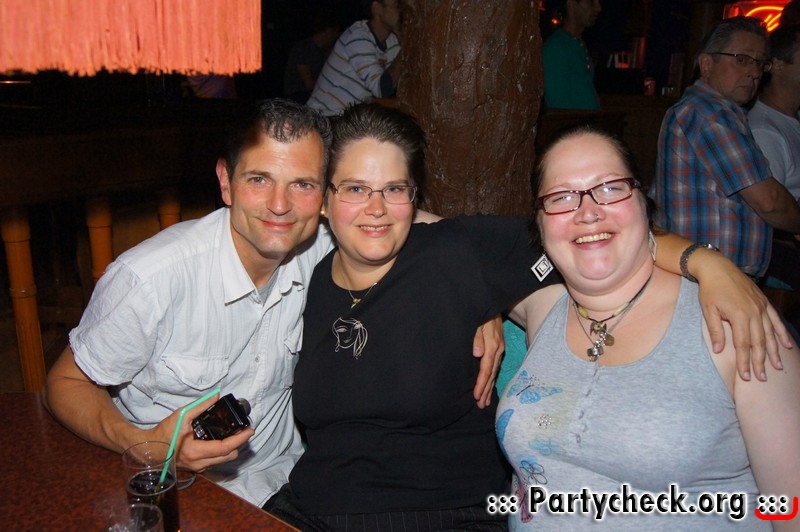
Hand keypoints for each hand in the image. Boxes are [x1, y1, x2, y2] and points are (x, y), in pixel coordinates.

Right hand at [144, 394, 254, 472]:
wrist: (149, 450)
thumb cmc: (163, 433)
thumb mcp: (181, 415)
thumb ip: (200, 406)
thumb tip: (216, 396)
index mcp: (196, 451)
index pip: (225, 447)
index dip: (240, 439)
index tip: (250, 430)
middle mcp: (199, 463)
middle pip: (229, 456)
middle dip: (239, 443)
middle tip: (243, 429)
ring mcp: (198, 467)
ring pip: (223, 460)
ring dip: (232, 447)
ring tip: (235, 433)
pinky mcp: (197, 467)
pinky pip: (216, 460)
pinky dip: (223, 451)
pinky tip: (222, 438)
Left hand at [472, 315, 504, 407]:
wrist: (492, 302)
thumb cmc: (482, 313)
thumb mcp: (477, 322)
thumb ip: (476, 337)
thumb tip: (477, 354)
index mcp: (492, 345)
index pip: (486, 369)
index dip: (481, 383)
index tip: (476, 396)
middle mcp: (498, 349)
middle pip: (491, 374)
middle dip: (486, 390)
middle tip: (480, 405)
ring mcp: (500, 349)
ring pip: (494, 372)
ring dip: (489, 387)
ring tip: (485, 401)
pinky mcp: (498, 348)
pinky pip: (495, 366)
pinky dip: (491, 378)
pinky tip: (489, 386)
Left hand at [694, 252, 790, 379]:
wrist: (717, 267)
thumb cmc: (709, 289)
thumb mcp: (708, 310)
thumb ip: (715, 330)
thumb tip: (719, 350)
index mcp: (739, 316)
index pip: (743, 345)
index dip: (745, 361)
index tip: (746, 376)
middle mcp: (754, 312)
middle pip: (759, 342)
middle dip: (761, 362)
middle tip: (763, 378)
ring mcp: (761, 307)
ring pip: (770, 334)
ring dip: (774, 351)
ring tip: (778, 367)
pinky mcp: (764, 302)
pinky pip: (775, 320)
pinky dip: (782, 333)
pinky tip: (787, 345)